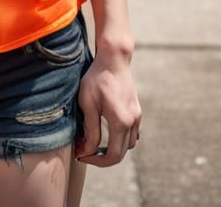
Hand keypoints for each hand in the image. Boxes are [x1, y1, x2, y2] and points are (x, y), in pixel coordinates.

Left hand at [74, 49, 141, 166]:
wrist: (114, 58)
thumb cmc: (97, 78)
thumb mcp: (88, 104)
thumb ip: (90, 130)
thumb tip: (87, 151)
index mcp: (120, 122)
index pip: (112, 156)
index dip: (97, 161)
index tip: (82, 155)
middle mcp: (133, 122)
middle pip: (121, 152)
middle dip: (103, 157)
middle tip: (85, 151)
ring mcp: (137, 116)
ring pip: (129, 144)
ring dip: (114, 148)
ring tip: (95, 142)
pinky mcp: (137, 110)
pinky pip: (132, 133)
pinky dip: (121, 138)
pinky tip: (107, 130)